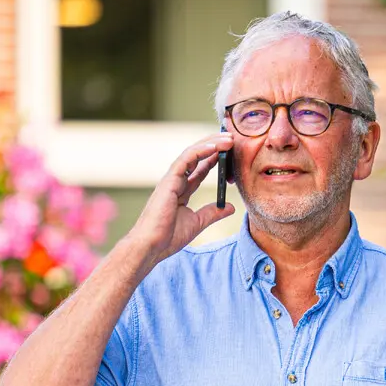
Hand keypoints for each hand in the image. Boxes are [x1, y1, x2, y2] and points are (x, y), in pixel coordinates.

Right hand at [123, 134, 235, 270]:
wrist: (152, 246)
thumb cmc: (168, 237)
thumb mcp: (197, 222)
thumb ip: (213, 213)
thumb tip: (230, 207)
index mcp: (182, 190)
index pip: (200, 168)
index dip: (215, 158)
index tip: (231, 151)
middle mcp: (176, 181)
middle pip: (197, 157)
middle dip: (215, 146)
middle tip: (233, 139)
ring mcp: (171, 179)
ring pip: (192, 153)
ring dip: (211, 143)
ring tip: (228, 139)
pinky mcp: (169, 180)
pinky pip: (186, 159)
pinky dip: (200, 151)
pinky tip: (214, 147)